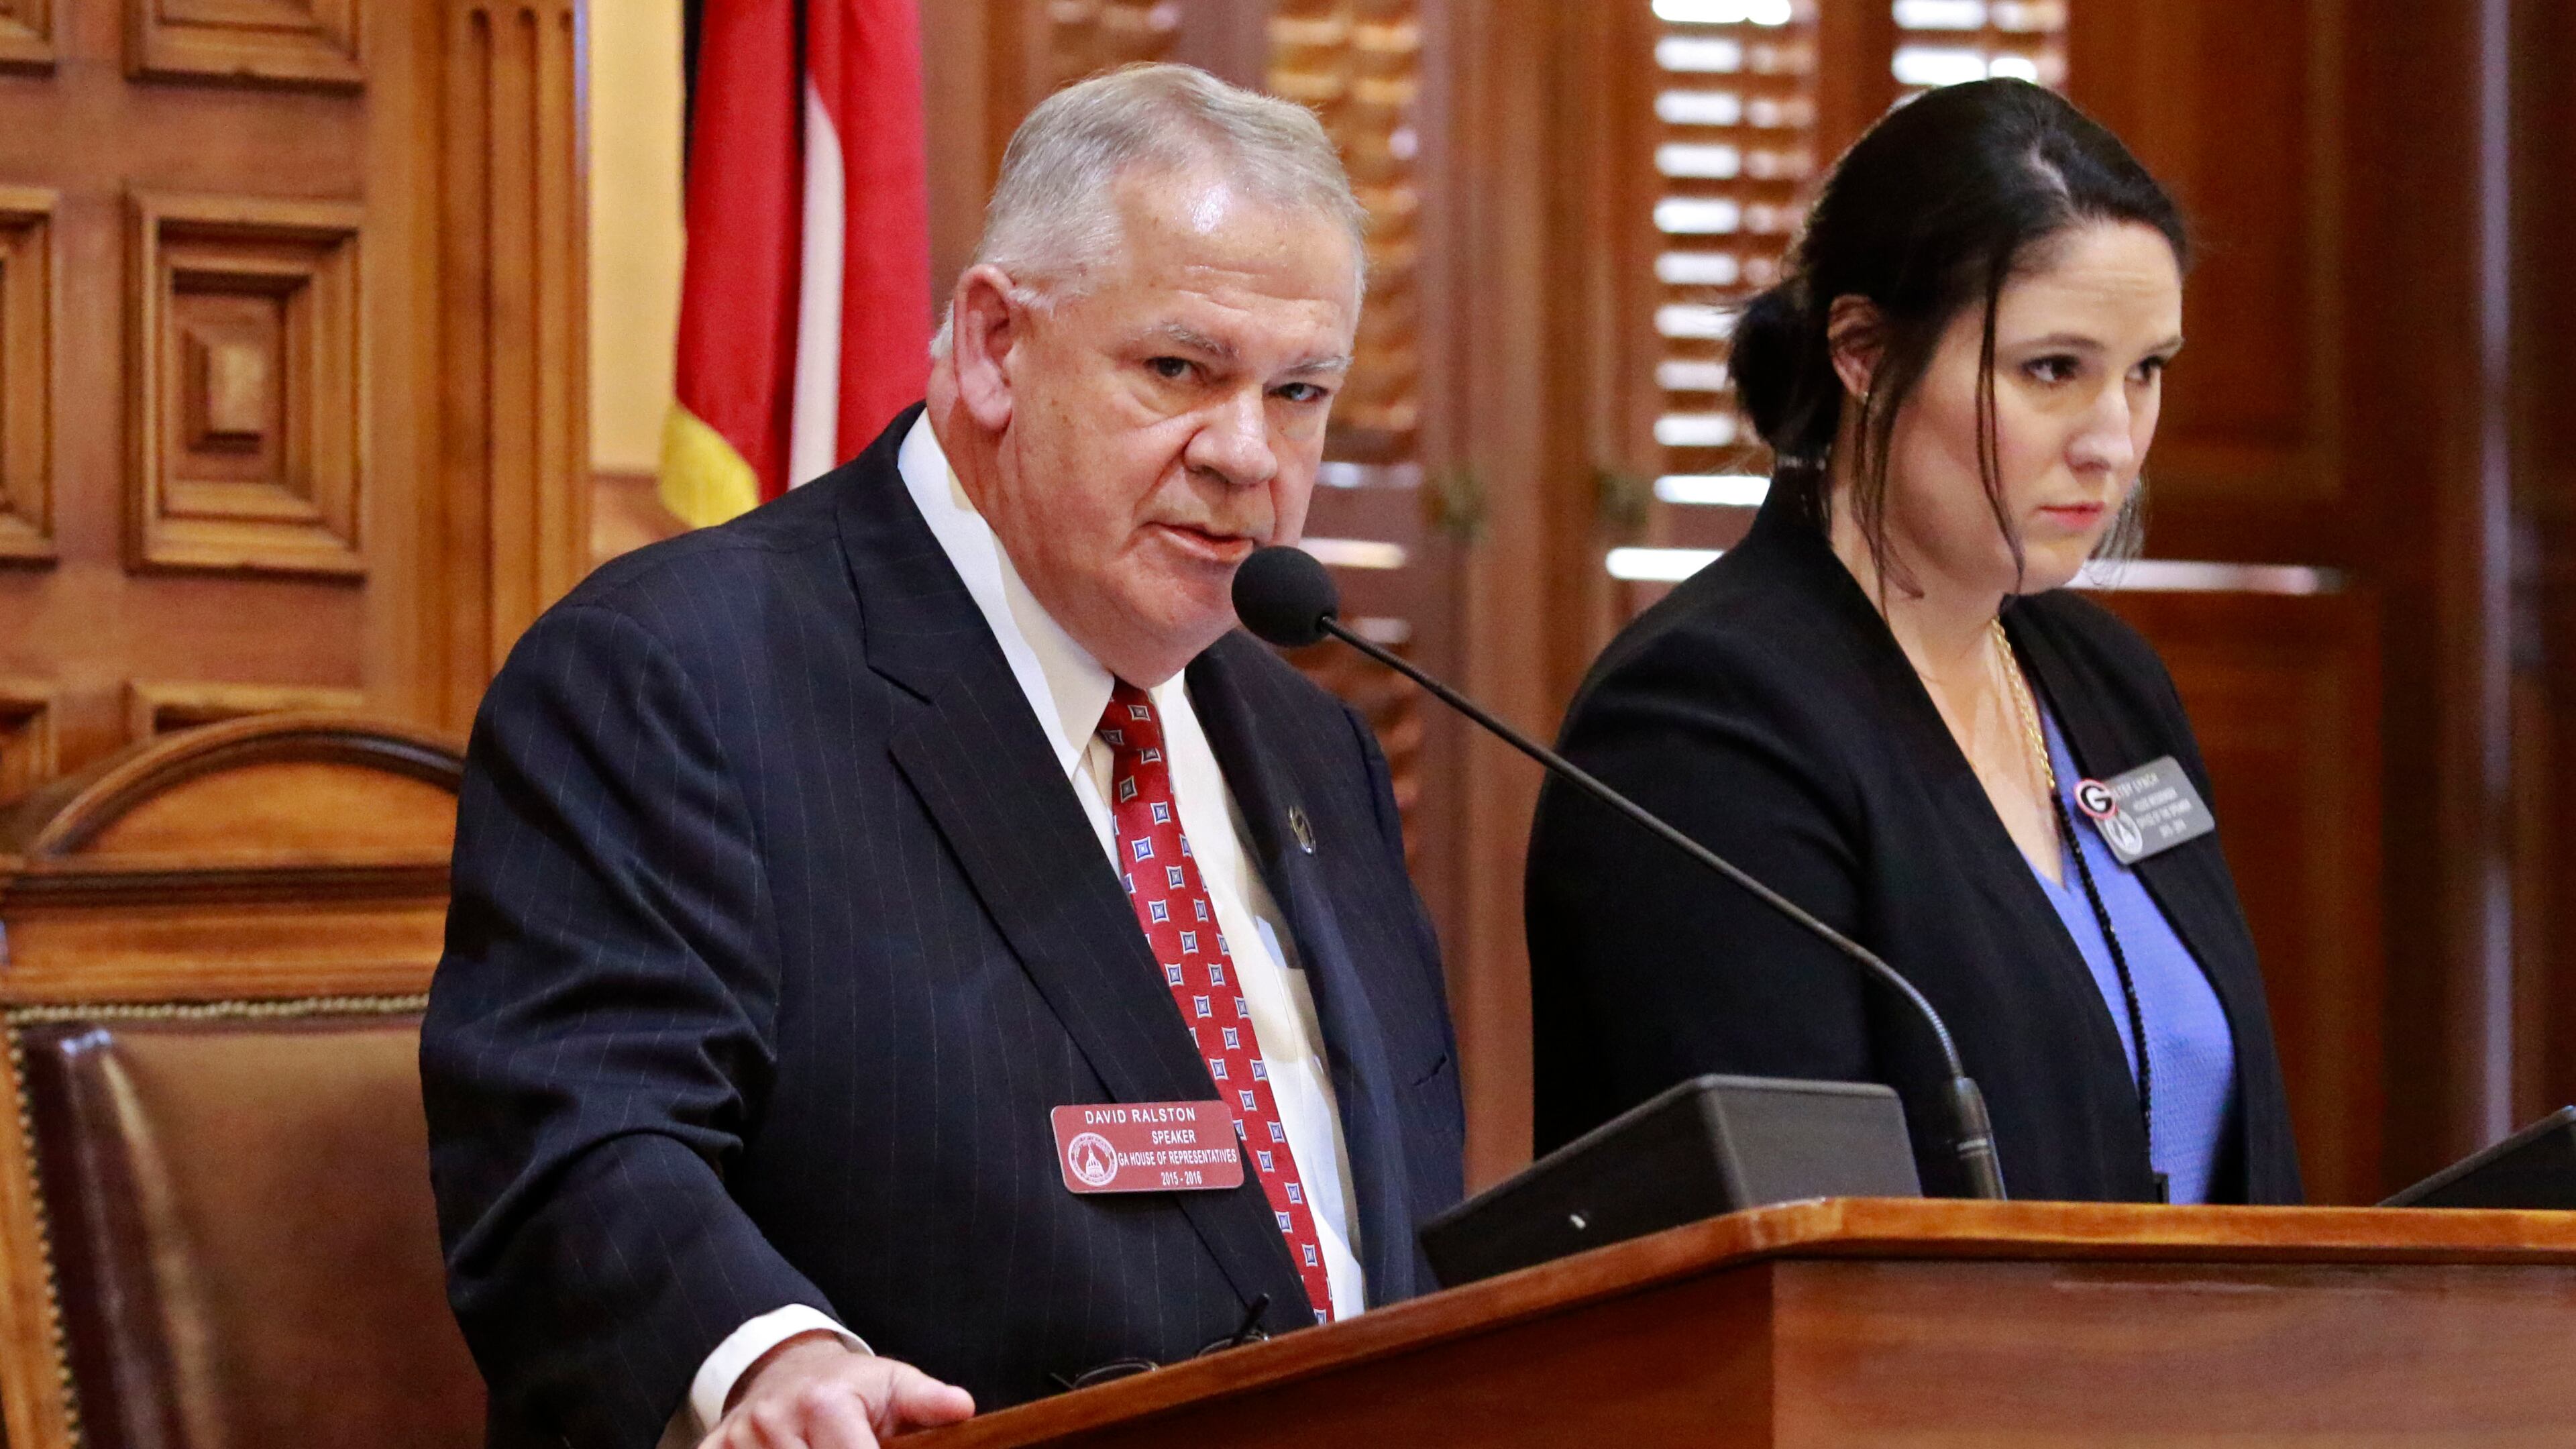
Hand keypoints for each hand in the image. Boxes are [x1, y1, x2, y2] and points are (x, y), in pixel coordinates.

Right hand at [698, 1332, 974, 1447]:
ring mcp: (741, 1438)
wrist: (788, 1368)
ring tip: (816, 1445)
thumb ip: (927, 1401)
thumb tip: (962, 1408)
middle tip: (847, 1446)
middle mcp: (776, 1419)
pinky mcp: (714, 1447)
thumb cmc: (851, 1386)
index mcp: (826, 1404)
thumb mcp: (893, 1384)